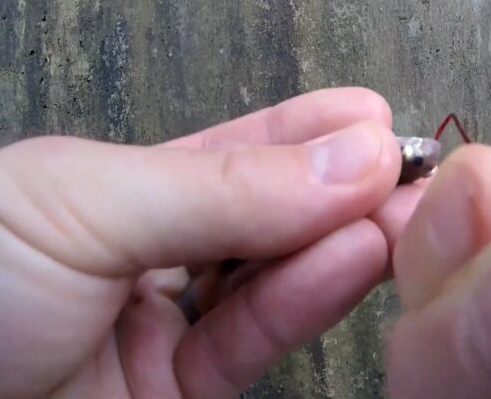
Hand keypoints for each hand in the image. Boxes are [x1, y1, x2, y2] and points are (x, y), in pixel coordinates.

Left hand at [0, 88, 424, 398]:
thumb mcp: (82, 205)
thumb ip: (222, 187)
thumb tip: (344, 155)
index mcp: (111, 193)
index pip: (232, 154)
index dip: (304, 134)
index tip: (371, 119)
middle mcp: (145, 258)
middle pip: (265, 218)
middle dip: (341, 187)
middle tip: (408, 165)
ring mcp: (164, 331)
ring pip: (274, 279)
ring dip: (343, 241)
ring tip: (399, 208)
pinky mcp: (179, 397)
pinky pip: (255, 338)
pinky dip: (312, 296)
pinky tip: (356, 255)